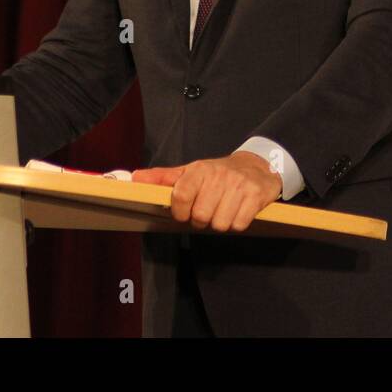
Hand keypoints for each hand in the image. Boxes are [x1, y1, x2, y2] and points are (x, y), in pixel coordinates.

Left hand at [132, 152, 281, 232]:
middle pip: (201, 216)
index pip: (181, 196)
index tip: (185, 212)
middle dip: (202, 219)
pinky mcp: (255, 196)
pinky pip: (238, 224)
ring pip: (220, 223)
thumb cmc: (218, 173)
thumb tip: (135, 178)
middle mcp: (219, 175)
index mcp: (200, 169)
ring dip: (220, 222)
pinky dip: (236, 223)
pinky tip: (237, 211)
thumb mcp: (190, 172)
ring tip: (223, 209)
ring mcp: (239, 186)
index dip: (181, 211)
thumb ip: (163, 177)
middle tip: (208, 210)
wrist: (256, 166)